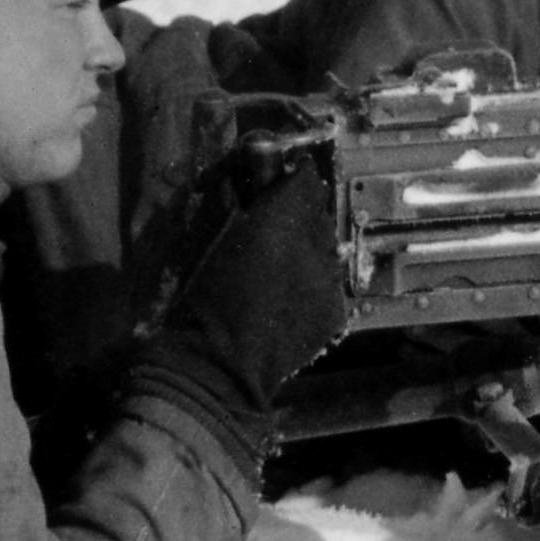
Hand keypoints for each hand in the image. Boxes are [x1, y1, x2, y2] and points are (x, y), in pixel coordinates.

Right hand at [154, 162, 351, 410]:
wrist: (220, 362)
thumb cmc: (203, 299)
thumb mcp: (213, 239)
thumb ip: (242, 209)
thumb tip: (251, 190)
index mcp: (279, 217)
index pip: (306, 180)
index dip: (296, 178)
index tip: (285, 179)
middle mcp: (315, 242)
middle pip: (321, 213)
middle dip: (303, 213)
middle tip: (279, 225)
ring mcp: (330, 278)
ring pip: (329, 249)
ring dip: (311, 250)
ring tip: (283, 265)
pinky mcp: (336, 310)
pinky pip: (330, 285)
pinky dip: (314, 286)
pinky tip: (290, 299)